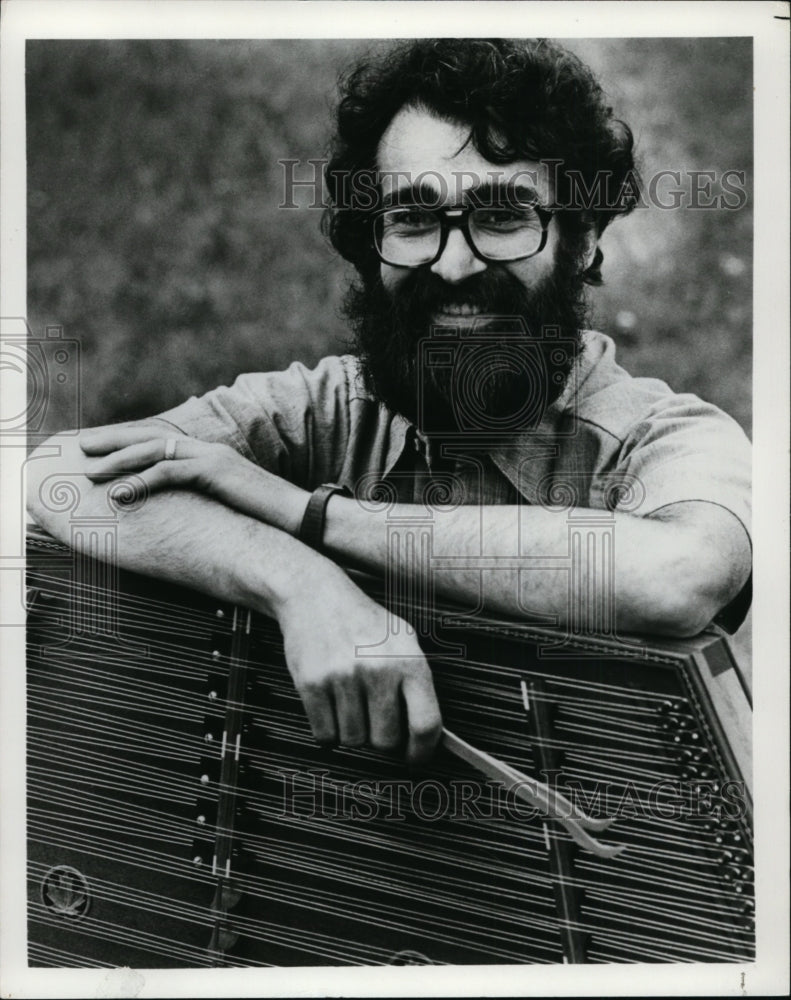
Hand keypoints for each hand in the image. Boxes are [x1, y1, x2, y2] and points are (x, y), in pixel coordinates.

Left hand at [80, 426, 307, 533]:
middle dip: (113, 440)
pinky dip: (140, 481)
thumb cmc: (269, 520)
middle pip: (151, 438)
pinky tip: (118, 493)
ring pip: (154, 451)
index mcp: (210, 456)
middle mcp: (209, 450)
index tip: (101, 448)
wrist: (302, 518)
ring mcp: (212, 458)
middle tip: (81, 446)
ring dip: (118, 460)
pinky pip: (169, 473)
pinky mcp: (216, 472)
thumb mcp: (230, 506)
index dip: (129, 443)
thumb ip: (206, 501)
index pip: (162, 442)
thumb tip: (185, 514)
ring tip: (89, 471)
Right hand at [278, 565, 441, 764]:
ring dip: (351, 731)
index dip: (422, 751)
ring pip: (353, 740)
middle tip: (374, 719)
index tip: (414, 759)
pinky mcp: (312, 683)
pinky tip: (330, 705)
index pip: (425, 723)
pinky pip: (324, 734)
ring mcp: (343, 677)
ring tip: (349, 702)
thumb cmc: (363, 621)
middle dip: (380, 739)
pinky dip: (327, 730)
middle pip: (385, 741)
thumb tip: (429, 733)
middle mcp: (378, 669)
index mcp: (409, 661)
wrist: (316, 595)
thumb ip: (417, 683)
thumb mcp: (403, 640)